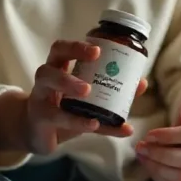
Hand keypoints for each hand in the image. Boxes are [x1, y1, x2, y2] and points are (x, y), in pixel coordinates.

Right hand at [0, 40, 147, 155]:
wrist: (38, 134)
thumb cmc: (64, 109)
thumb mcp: (87, 100)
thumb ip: (113, 93)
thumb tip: (142, 84)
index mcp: (57, 69)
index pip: (62, 49)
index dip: (77, 46)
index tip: (98, 48)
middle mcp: (45, 81)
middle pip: (51, 60)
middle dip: (71, 56)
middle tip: (95, 58)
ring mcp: (39, 100)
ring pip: (47, 85)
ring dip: (68, 84)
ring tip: (88, 91)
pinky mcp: (40, 120)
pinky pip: (59, 118)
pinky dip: (79, 122)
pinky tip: (94, 124)